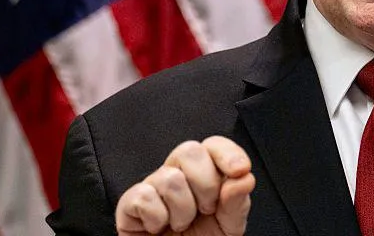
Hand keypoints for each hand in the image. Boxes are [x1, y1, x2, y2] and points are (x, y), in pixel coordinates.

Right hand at [115, 137, 255, 235]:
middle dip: (205, 184)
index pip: (213, 146)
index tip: (240, 170)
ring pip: (169, 177)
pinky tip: (158, 227)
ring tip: (180, 225)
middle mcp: (178, 175)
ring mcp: (152, 187)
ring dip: (182, 210)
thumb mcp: (227, 228)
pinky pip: (143, 196)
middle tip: (206, 209)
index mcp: (204, 175)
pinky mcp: (129, 203)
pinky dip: (157, 218)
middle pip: (189, 150)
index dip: (227, 153)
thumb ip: (237, 203)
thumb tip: (244, 178)